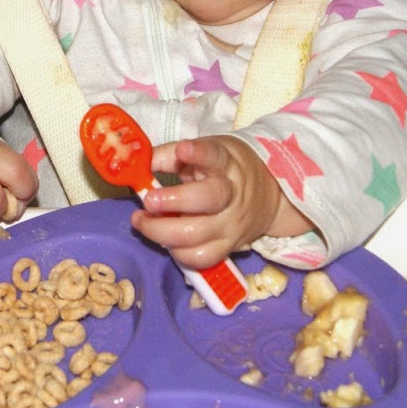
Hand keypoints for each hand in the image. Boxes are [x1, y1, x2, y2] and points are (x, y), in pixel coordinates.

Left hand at [133, 136, 299, 269]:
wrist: (268, 197)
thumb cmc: (225, 170)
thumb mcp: (205, 152)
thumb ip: (170, 155)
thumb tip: (138, 163)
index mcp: (226, 164)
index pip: (215, 155)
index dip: (198, 153)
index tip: (183, 149)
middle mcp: (232, 194)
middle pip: (208, 199)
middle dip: (174, 200)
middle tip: (149, 200)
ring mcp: (230, 224)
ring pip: (197, 235)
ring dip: (161, 231)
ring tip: (141, 221)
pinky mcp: (227, 248)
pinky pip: (199, 258)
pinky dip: (176, 252)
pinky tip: (163, 240)